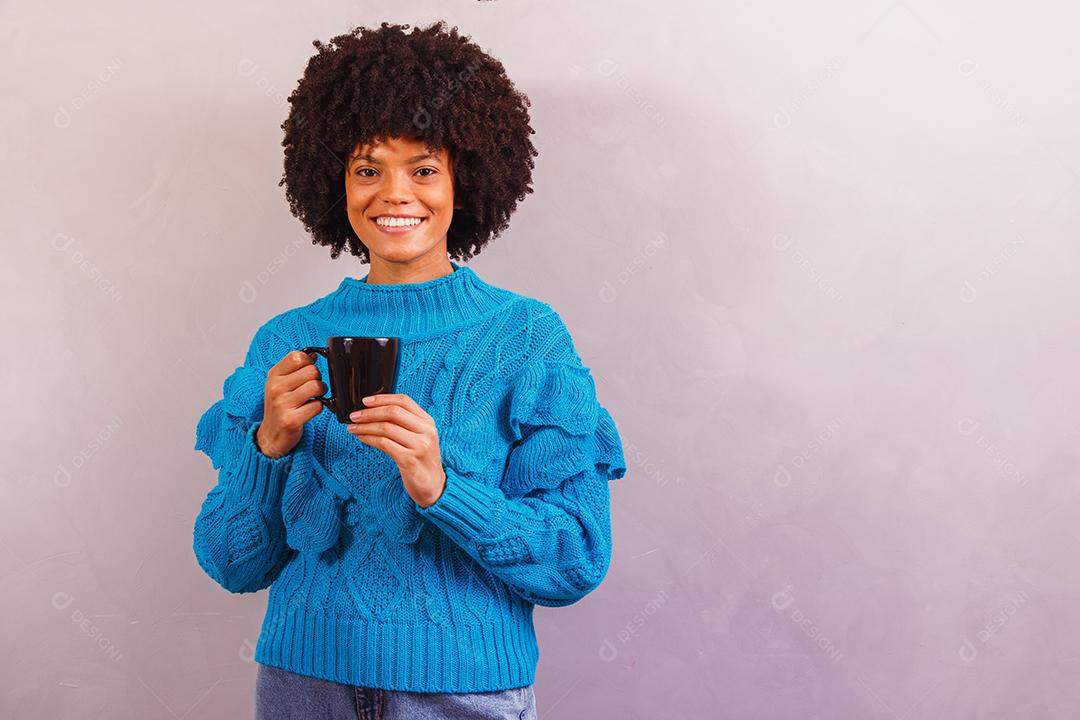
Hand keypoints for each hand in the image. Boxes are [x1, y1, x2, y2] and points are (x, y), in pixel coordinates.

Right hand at [255, 351, 324, 457]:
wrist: (271, 435)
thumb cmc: (279, 407)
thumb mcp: (280, 384)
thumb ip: (295, 368)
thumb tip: (314, 355)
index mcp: (273, 375)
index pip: (297, 356)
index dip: (309, 362)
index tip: (307, 371)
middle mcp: (275, 388)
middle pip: (312, 371)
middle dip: (318, 379)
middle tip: (312, 388)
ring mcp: (282, 404)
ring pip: (316, 386)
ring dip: (321, 393)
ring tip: (313, 398)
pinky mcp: (291, 420)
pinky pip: (318, 406)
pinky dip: (318, 408)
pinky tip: (309, 411)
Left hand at [346, 393, 446, 507]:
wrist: (433, 486)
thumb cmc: (422, 460)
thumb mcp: (419, 437)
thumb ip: (404, 423)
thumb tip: (375, 411)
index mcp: (428, 422)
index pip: (404, 401)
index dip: (382, 398)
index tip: (365, 401)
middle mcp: (426, 431)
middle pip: (393, 412)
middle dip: (369, 413)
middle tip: (354, 416)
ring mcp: (419, 446)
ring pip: (386, 428)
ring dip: (365, 427)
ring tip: (353, 428)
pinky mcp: (409, 460)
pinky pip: (384, 444)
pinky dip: (369, 439)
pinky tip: (362, 438)